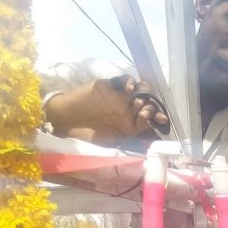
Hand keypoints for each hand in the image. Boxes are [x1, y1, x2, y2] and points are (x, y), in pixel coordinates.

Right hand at [44, 75, 170, 143]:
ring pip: (140, 89)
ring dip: (144, 93)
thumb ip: (126, 141)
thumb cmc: (85, 136)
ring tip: (137, 101)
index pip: (150, 119)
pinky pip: (125, 80)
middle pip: (148, 102)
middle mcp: (128, 110)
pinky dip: (130, 82)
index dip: (158, 118)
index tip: (162, 120)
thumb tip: (148, 147)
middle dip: (152, 105)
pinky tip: (129, 89)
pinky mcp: (109, 85)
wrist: (64, 121)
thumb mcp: (109, 143)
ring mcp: (119, 97)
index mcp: (130, 126)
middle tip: (146, 110)